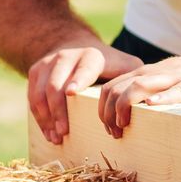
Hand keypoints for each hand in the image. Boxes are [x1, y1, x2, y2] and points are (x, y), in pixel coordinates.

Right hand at [27, 45, 143, 143]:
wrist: (74, 43)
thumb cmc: (106, 62)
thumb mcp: (124, 64)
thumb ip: (134, 77)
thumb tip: (148, 97)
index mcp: (91, 56)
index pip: (84, 68)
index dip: (78, 79)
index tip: (72, 93)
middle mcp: (66, 56)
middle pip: (56, 85)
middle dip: (58, 110)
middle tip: (64, 132)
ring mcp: (48, 63)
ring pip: (41, 92)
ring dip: (46, 117)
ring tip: (55, 137)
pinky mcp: (36, 71)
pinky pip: (32, 96)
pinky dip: (39, 116)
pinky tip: (48, 132)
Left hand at [96, 48, 180, 136]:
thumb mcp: (169, 80)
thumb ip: (152, 92)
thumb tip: (133, 119)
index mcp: (149, 74)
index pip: (113, 87)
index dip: (103, 109)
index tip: (109, 129)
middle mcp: (158, 73)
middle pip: (119, 88)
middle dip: (109, 113)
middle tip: (115, 134)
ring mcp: (178, 77)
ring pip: (141, 86)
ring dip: (126, 106)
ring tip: (123, 126)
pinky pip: (179, 90)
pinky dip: (163, 98)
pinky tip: (153, 106)